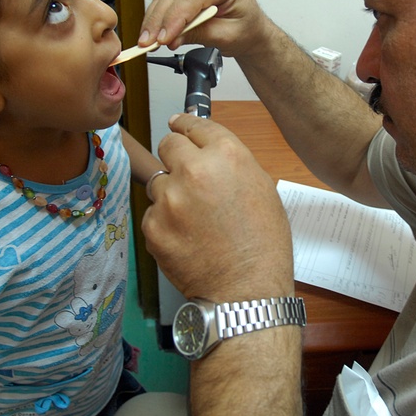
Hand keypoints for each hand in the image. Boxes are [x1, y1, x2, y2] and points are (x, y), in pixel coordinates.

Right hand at [139, 0, 270, 58]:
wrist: (249, 28)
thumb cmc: (245, 27)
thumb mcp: (227, 36)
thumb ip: (200, 34)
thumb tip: (174, 37)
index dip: (175, 18)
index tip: (164, 38)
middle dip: (160, 21)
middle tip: (149, 42)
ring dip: (154, 19)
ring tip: (148, 40)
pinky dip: (156, 15)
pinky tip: (151, 31)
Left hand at [142, 113, 294, 300]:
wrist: (247, 289)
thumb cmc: (263, 243)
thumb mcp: (261, 188)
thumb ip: (231, 162)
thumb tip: (206, 148)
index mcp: (227, 155)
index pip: (195, 125)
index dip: (185, 125)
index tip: (177, 125)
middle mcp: (194, 170)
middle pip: (168, 144)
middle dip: (175, 156)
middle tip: (186, 174)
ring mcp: (170, 199)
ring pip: (159, 181)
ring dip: (171, 193)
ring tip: (194, 218)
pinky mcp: (153, 226)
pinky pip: (153, 214)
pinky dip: (165, 223)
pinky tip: (187, 238)